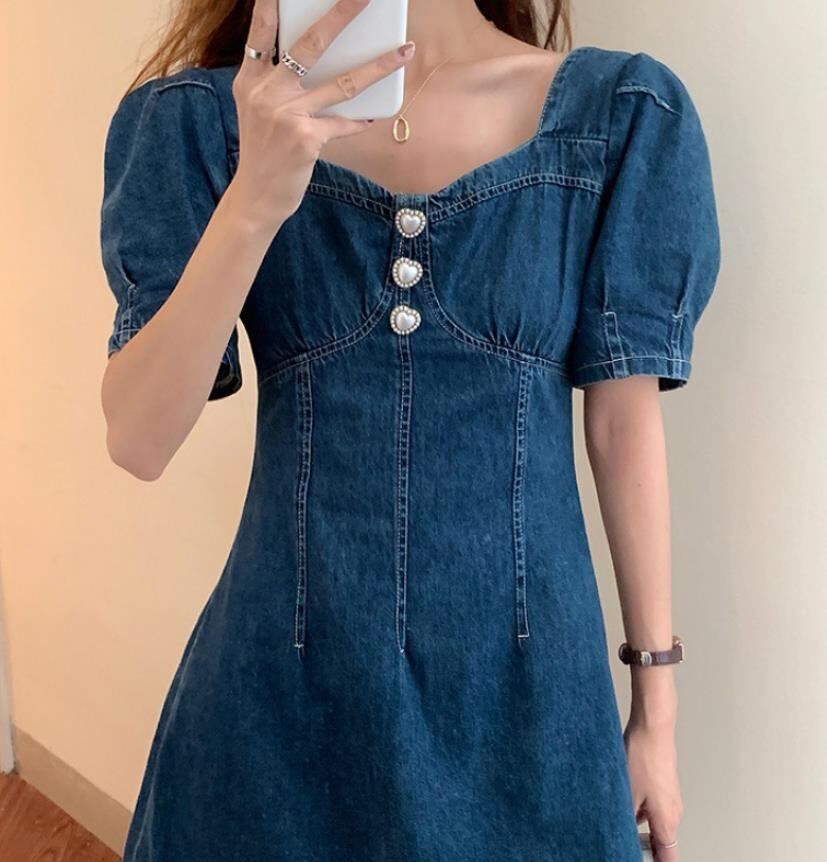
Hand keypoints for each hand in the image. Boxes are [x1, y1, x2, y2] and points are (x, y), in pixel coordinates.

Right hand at [227, 0, 414, 234]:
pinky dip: (361, 120)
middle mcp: (267, 92)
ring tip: (404, 52)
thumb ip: (276, 83)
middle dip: (340, 16)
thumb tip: (315, 62)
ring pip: (343, 83)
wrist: (256, 195)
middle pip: (310, 45)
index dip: (271, 5)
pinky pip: (344, 122)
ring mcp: (287, 115)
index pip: (261, 32)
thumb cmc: (263, 151)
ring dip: (379, 67)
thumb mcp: (258, 110)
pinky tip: (374, 116)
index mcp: (251, 80)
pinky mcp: (306, 139)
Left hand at [624, 717, 682, 860]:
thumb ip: (626, 819)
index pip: (668, 856)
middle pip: (662, 840)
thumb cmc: (644, 757)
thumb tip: (622, 832)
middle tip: (627, 841)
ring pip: (656, 821)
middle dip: (645, 844)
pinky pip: (654, 804)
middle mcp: (673, 812)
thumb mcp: (627, 794)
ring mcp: (670, 797)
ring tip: (621, 813)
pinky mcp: (664, 784)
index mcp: (667, 821)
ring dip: (640, 822)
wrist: (653, 728)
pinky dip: (641, 806)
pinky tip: (625, 794)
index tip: (645, 860)